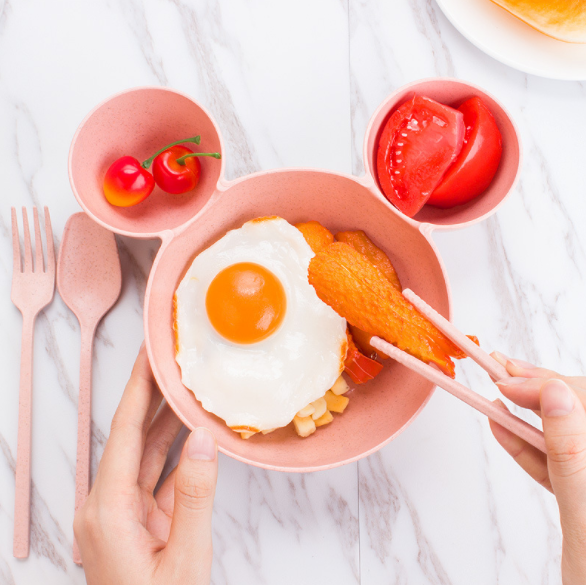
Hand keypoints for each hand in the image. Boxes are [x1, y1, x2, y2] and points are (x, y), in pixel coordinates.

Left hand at [74, 345, 217, 584]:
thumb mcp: (185, 561)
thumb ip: (195, 496)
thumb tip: (202, 437)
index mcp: (107, 512)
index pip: (123, 433)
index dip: (138, 389)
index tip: (150, 353)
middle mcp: (107, 507)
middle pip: (131, 438)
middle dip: (152, 396)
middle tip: (172, 358)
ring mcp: (123, 516)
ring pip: (146, 456)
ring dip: (167, 422)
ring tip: (187, 384)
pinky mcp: (141, 524)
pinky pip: (158, 479)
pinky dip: (177, 455)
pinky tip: (195, 432)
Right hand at [490, 352, 585, 584]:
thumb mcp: (583, 509)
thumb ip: (569, 449)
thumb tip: (555, 392)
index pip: (585, 401)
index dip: (547, 384)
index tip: (508, 379)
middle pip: (579, 410)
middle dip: (541, 389)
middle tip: (504, 369)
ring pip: (566, 433)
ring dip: (530, 413)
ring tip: (500, 389)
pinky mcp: (584, 494)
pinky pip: (556, 460)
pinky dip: (528, 445)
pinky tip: (503, 427)